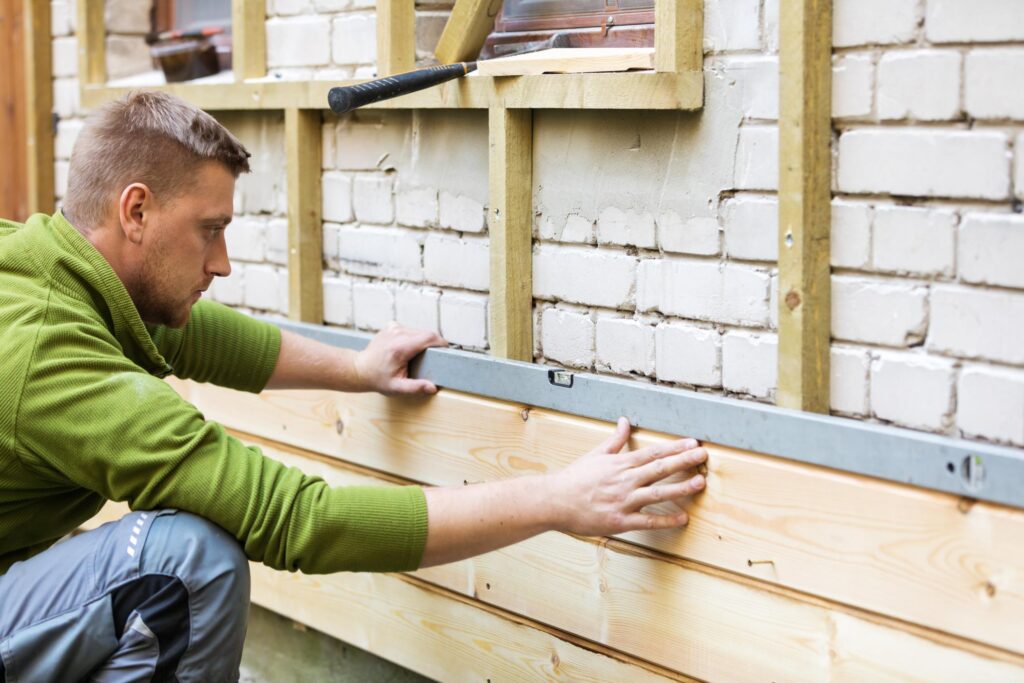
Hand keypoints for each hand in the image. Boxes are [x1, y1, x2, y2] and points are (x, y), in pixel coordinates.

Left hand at [354, 322, 447, 394]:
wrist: (359, 369)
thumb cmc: (378, 379)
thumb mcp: (397, 388)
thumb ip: (415, 387)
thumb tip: (433, 388)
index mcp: (401, 347)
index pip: (429, 337)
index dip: (441, 343)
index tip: (445, 352)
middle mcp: (397, 333)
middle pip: (426, 333)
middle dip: (433, 345)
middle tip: (432, 359)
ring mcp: (394, 327)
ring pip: (419, 330)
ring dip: (423, 341)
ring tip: (419, 356)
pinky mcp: (392, 325)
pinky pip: (411, 329)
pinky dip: (413, 338)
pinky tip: (407, 348)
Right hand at [548, 417, 706, 535]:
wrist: (554, 501)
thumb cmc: (574, 478)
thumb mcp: (595, 454)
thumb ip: (615, 440)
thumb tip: (625, 421)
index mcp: (620, 464)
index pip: (653, 453)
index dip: (675, 447)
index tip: (693, 443)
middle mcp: (625, 480)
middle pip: (660, 468)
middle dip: (684, 461)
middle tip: (704, 456)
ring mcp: (624, 501)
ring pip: (658, 493)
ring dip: (681, 487)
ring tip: (700, 482)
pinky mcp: (620, 521)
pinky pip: (648, 521)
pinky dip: (666, 519)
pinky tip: (683, 517)